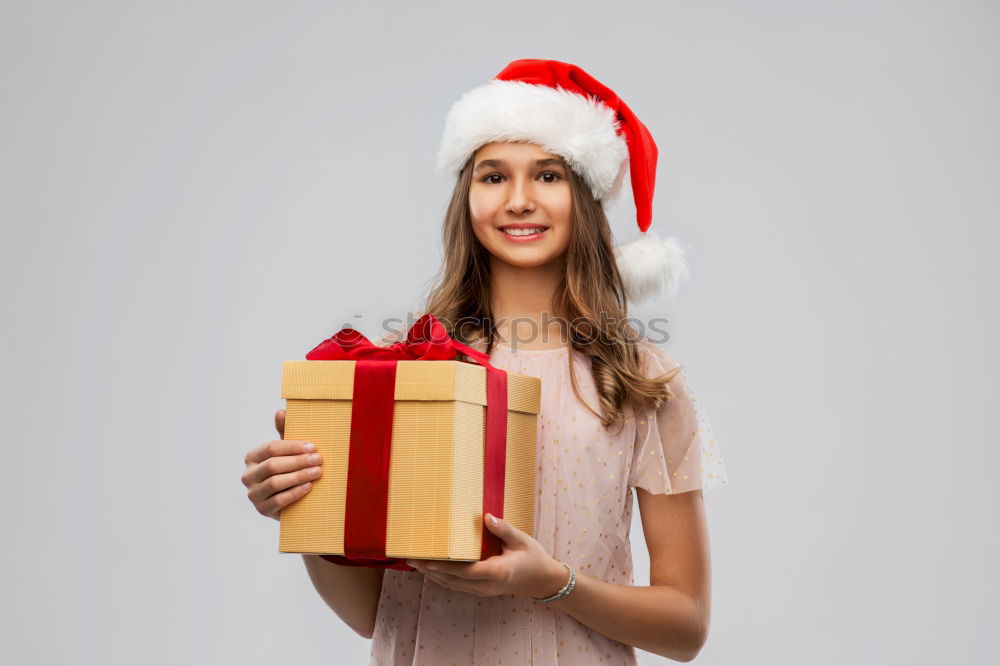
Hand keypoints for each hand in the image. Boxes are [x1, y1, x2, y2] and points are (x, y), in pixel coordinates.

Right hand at [241, 409, 322, 520]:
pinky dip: (295, 493)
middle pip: (273, 465)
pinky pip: (278, 501)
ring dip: (298, 476)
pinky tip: (309, 487)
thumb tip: (281, 411)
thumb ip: (284, 432)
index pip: (271, 448)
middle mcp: (248, 475)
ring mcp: (253, 494)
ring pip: (275, 483)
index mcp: (252, 457)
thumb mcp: (287, 452)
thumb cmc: (289, 470)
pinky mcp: (261, 510)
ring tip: (317, 472)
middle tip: (318, 459)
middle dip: (298, 461)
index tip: (313, 446)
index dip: (292, 447)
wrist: (291, 501)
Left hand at [405, 513, 567, 599]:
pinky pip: (458, 586)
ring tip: (415, 563)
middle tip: (411, 559)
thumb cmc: (534, 558)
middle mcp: (489, 585)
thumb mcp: (522, 541)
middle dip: (431, 571)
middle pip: (454, 580)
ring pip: (453, 585)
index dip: (445, 567)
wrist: (543, 581)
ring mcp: (484, 590)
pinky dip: (442, 578)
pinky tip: (431, 570)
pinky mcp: (482, 590)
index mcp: (499, 572)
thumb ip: (503, 530)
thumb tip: (486, 517)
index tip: (427, 561)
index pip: (467, 571)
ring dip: (433, 576)